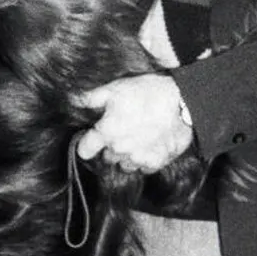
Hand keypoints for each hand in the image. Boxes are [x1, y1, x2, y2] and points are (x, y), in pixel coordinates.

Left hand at [75, 74, 192, 172]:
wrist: (183, 103)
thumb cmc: (148, 92)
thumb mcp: (116, 88)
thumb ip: (91, 98)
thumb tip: (73, 101)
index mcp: (106, 132)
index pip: (84, 150)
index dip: (87, 143)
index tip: (92, 138)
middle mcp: (119, 150)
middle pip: (106, 157)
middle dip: (110, 146)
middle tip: (122, 131)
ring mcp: (137, 159)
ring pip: (124, 164)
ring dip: (126, 155)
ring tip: (137, 138)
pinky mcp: (155, 163)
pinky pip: (143, 167)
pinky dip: (144, 159)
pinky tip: (150, 144)